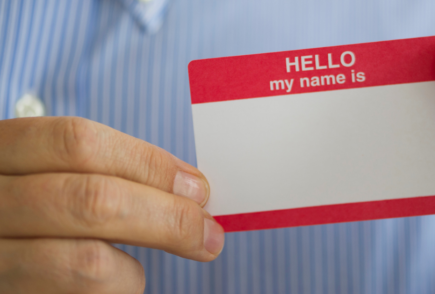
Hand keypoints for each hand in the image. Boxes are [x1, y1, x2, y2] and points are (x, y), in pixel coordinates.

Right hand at [0, 117, 224, 292]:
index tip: (195, 187)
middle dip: (166, 218)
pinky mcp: (8, 293)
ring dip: (135, 270)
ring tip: (137, 273)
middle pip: (93, 200)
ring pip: (87, 262)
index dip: (149, 164)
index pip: (78, 143)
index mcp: (3, 152)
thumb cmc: (34, 212)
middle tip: (207, 234)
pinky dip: (115, 292)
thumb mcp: (50, 176)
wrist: (0, 253)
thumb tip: (189, 190)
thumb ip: (103, 174)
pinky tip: (107, 286)